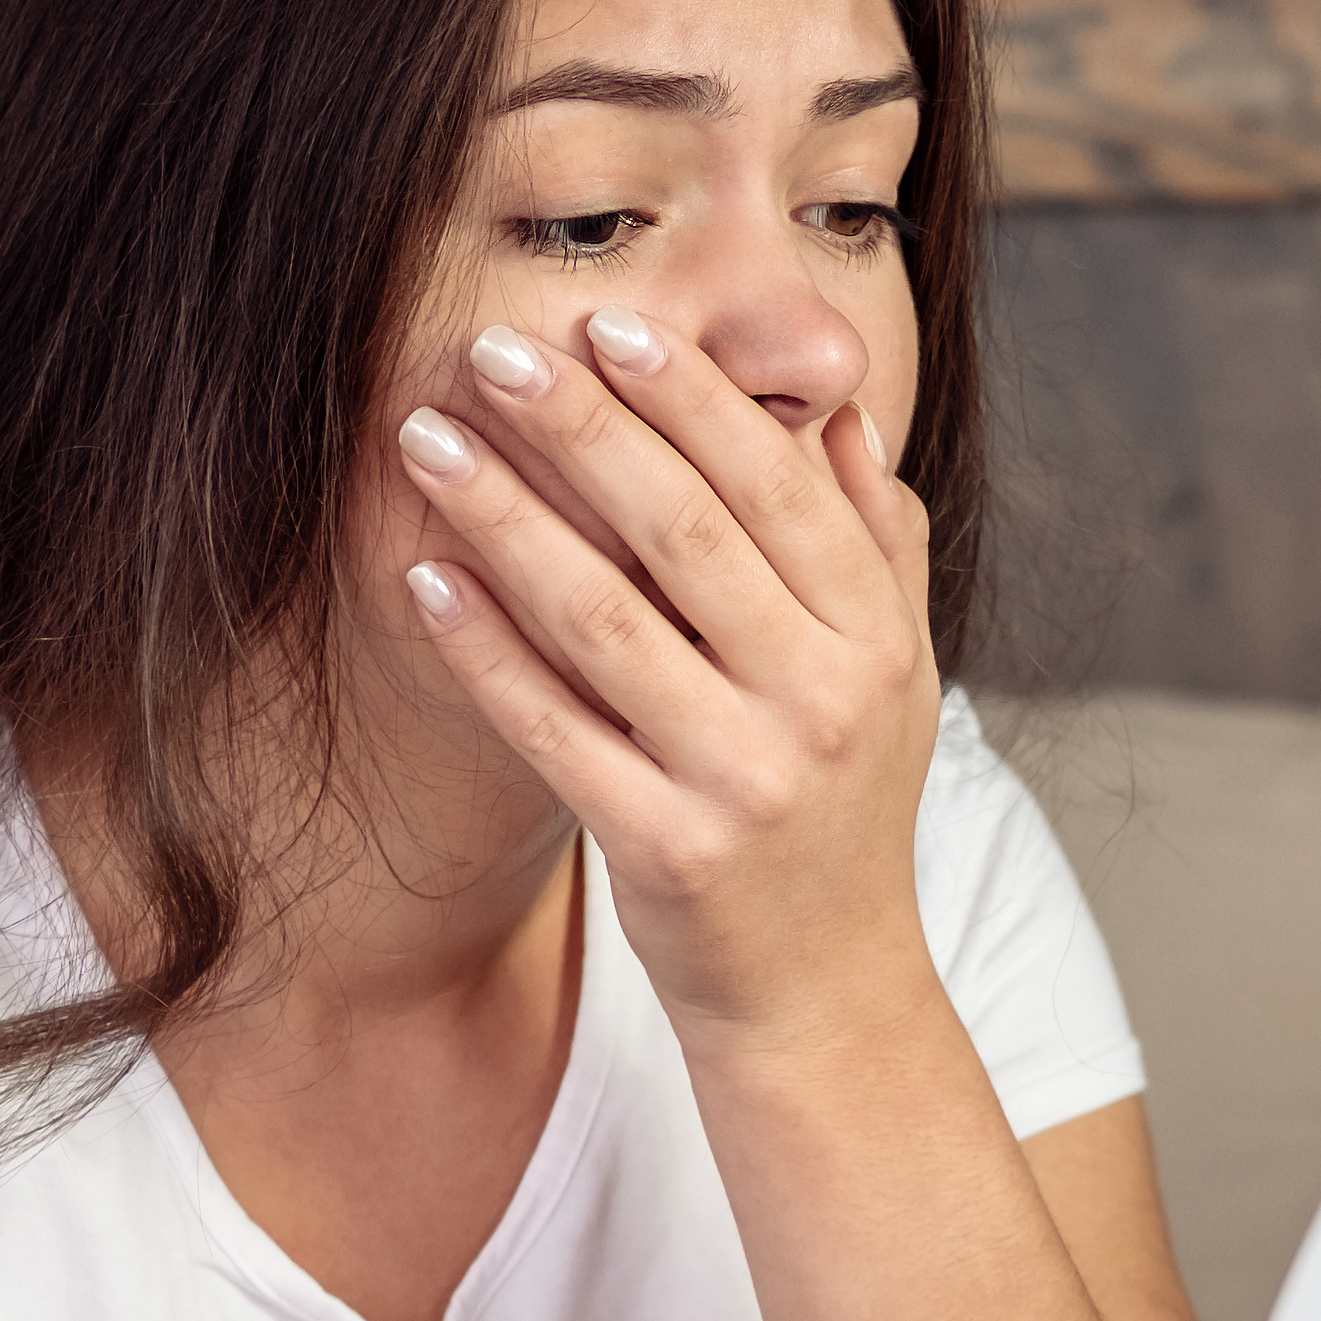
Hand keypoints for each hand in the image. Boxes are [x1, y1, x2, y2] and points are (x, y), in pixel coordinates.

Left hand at [395, 310, 938, 1040]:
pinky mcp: (665, 849)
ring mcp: (744, 780)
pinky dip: (483, 649)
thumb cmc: (843, 815)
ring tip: (427, 437)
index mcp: (875, 642)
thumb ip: (875, 544)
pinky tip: (423, 578)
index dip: (691, 399)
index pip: (775, 487)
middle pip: (684, 532)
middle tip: (493, 349)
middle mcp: (821, 703)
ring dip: (506, 515)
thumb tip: (840, 412)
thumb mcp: (897, 678)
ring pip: (605, 619)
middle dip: (580, 427)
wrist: (826, 996)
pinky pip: (554, 728)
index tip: (607, 324)